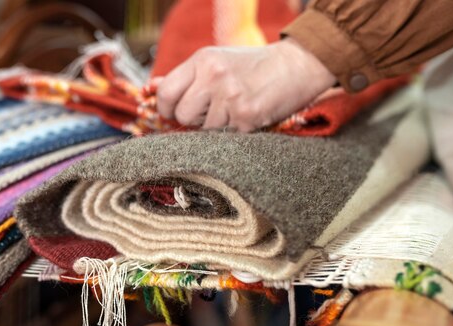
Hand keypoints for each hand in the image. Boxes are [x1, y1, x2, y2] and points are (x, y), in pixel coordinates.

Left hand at [156, 38, 335, 131]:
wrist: (298, 65)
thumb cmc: (254, 65)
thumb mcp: (217, 60)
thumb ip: (187, 76)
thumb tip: (154, 87)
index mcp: (203, 60)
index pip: (165, 93)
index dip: (166, 108)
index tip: (174, 113)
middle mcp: (213, 76)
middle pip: (182, 115)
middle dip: (193, 120)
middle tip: (212, 112)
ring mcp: (230, 97)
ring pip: (204, 130)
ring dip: (216, 128)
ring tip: (234, 110)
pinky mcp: (246, 117)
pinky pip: (225, 137)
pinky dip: (234, 133)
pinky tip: (246, 117)